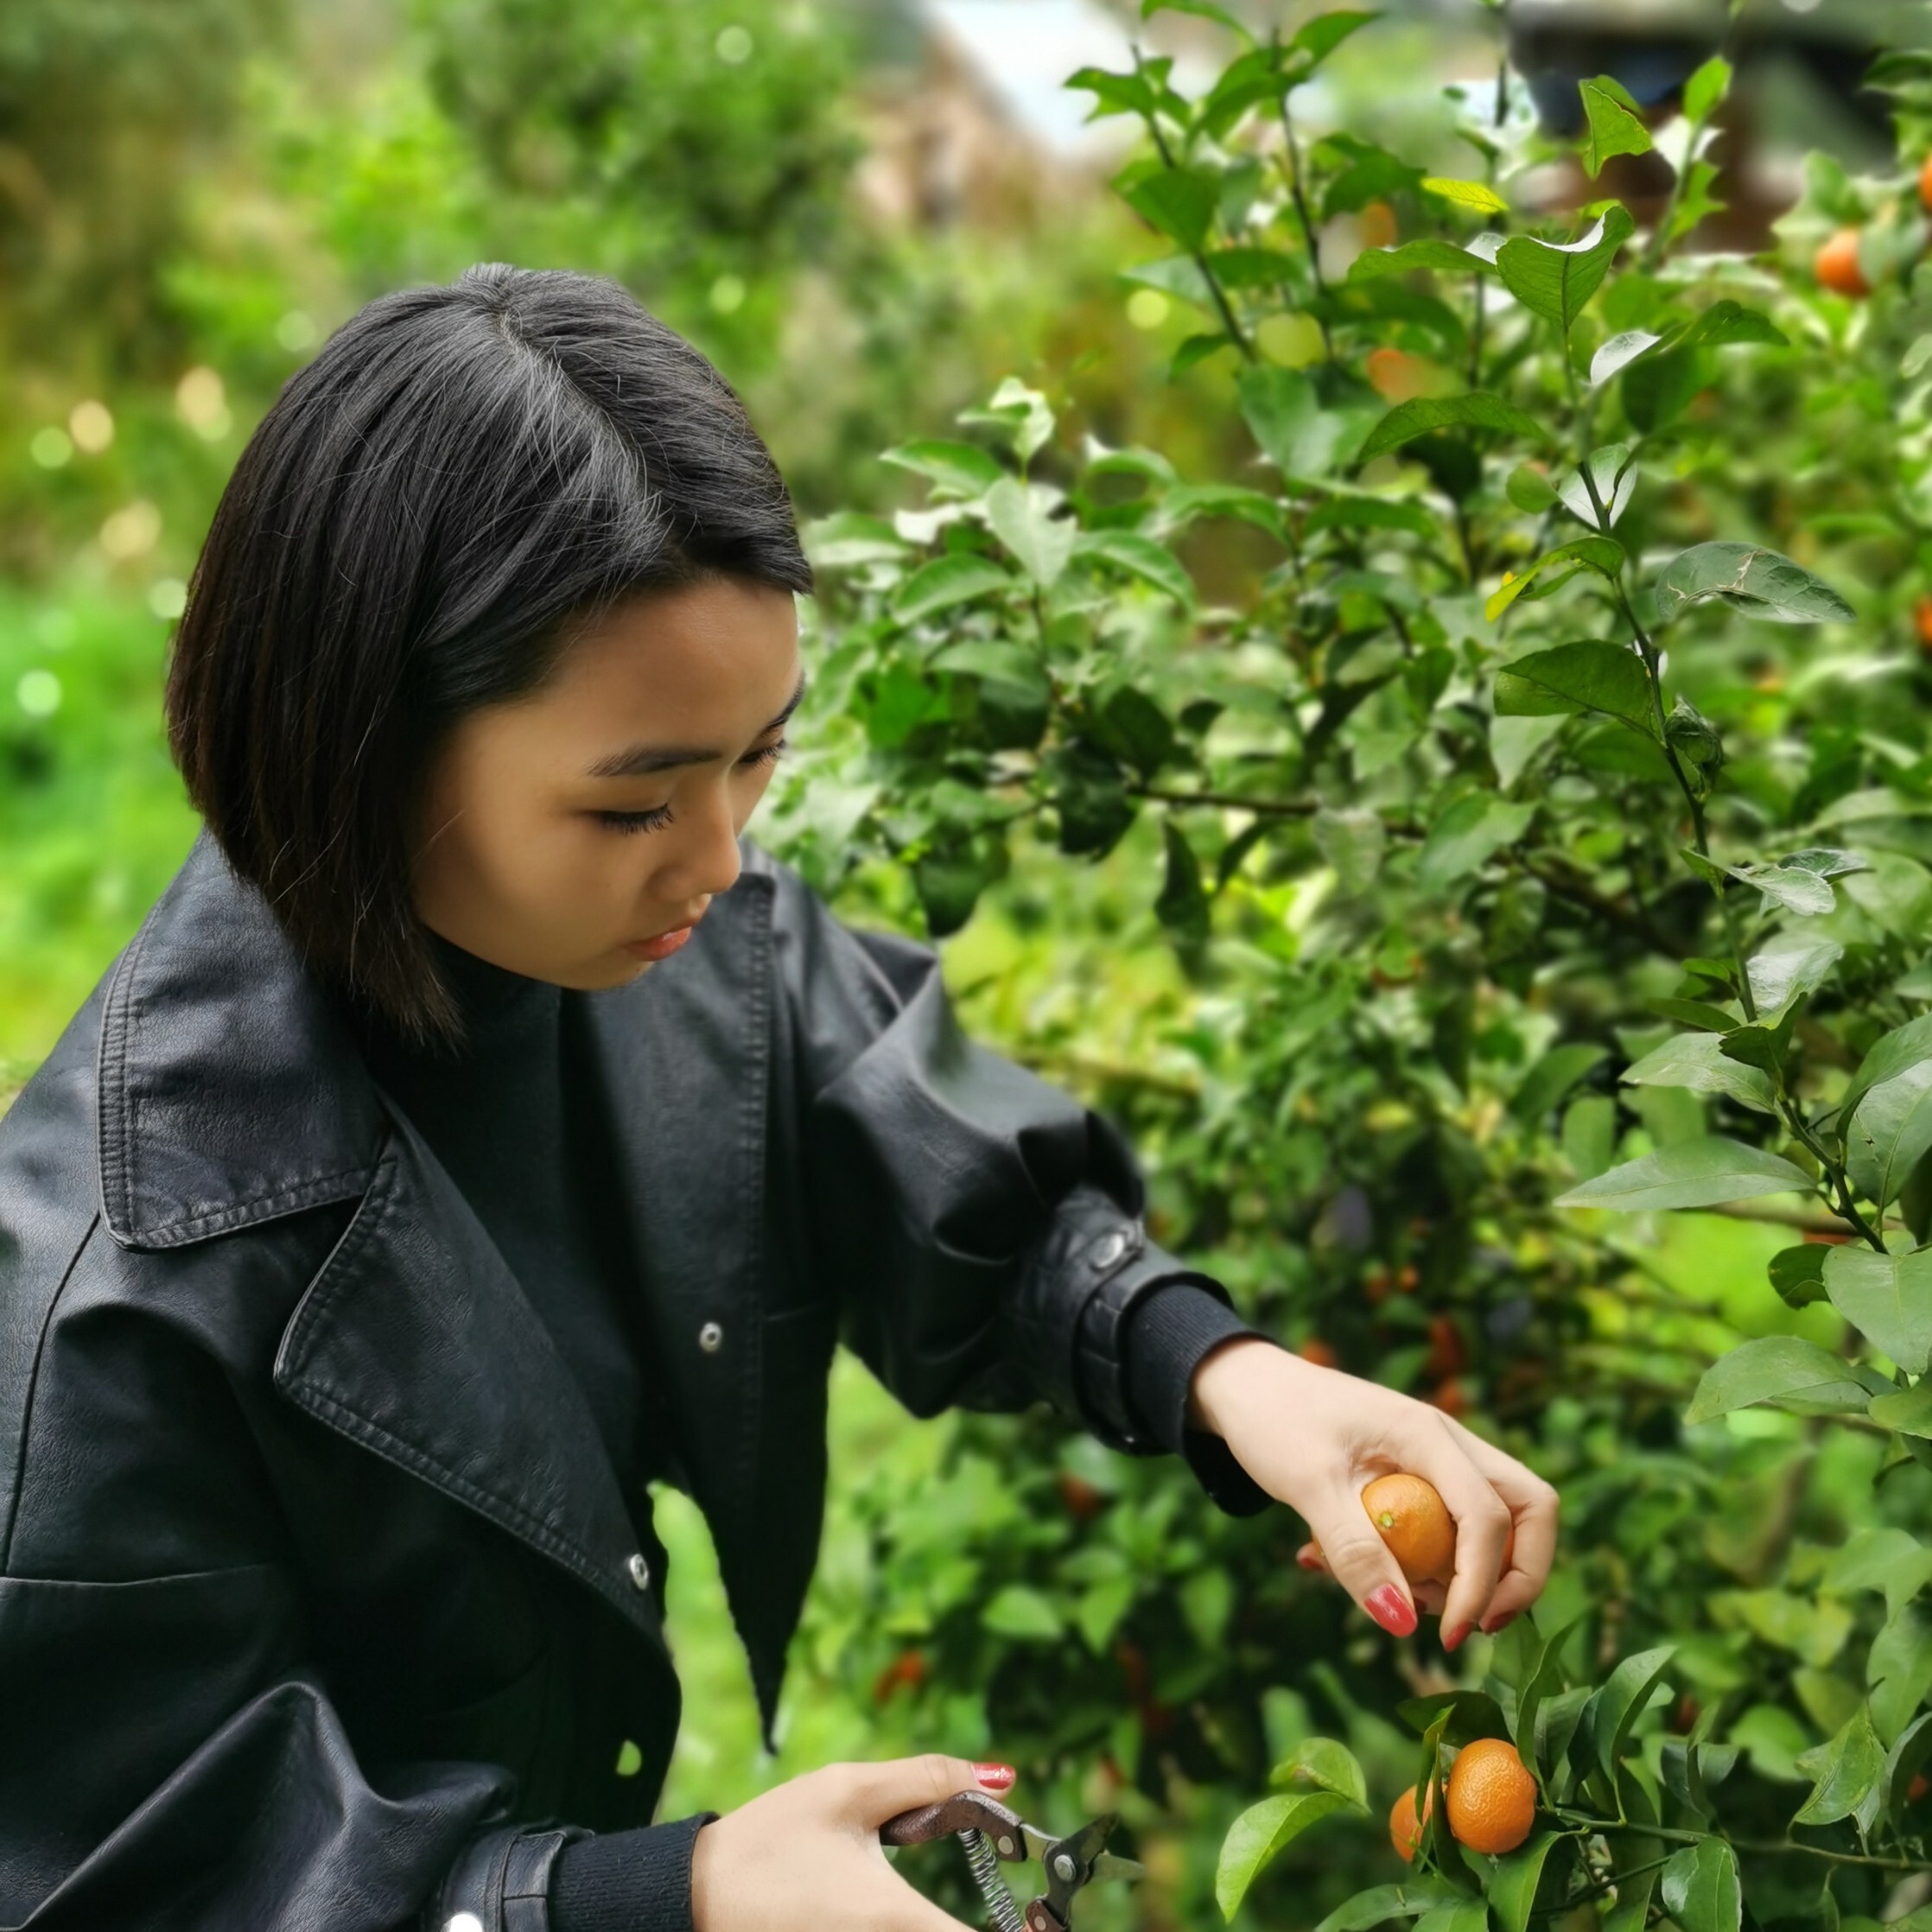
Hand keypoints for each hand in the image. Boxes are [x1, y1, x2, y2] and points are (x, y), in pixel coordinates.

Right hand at [690, 1754, 1014, 1931]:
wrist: (696, 1896)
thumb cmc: (770, 1840)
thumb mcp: (848, 1791)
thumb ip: (927, 1779)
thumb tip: (1003, 1774)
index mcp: (894, 1916)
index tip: (1049, 1913)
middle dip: (1003, 1926)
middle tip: (1028, 1908)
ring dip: (959, 1924)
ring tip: (995, 1906)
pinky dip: (928, 1927)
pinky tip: (936, 1909)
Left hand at [1189, 1338, 1557, 1649]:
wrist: (1244, 1387)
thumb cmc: (1273, 1422)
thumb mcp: (1307, 1487)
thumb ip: (1356, 1553)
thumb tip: (1402, 1623)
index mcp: (1428, 1435)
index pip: (1491, 1515)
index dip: (1484, 1584)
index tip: (1452, 1635)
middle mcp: (1449, 1443)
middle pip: (1529, 1511)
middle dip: (1516, 1577)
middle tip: (1469, 1622)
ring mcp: (1440, 1460)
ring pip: (1496, 1525)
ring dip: (1462, 1575)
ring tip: (1390, 1591)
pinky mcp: (1422, 1479)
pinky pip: (1450, 1529)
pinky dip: (1424, 1563)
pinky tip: (1358, 1571)